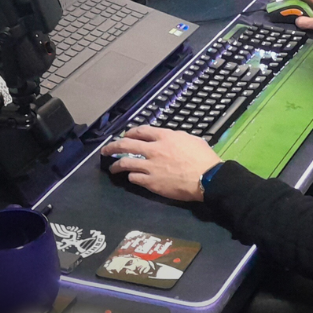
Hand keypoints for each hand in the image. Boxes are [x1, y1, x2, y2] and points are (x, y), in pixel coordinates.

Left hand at [100, 126, 221, 201]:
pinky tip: (130, 177)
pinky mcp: (151, 182)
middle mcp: (154, 149)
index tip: (125, 135)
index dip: (130, 132)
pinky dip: (131, 176)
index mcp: (164, 136)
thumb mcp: (191, 139)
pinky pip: (134, 178)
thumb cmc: (203, 158)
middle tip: (106, 150)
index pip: (141, 131)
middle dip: (113, 146)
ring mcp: (150, 166)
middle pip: (126, 144)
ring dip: (116, 165)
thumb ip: (175, 138)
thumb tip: (169, 139)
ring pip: (125, 163)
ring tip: (112, 168)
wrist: (207, 178)